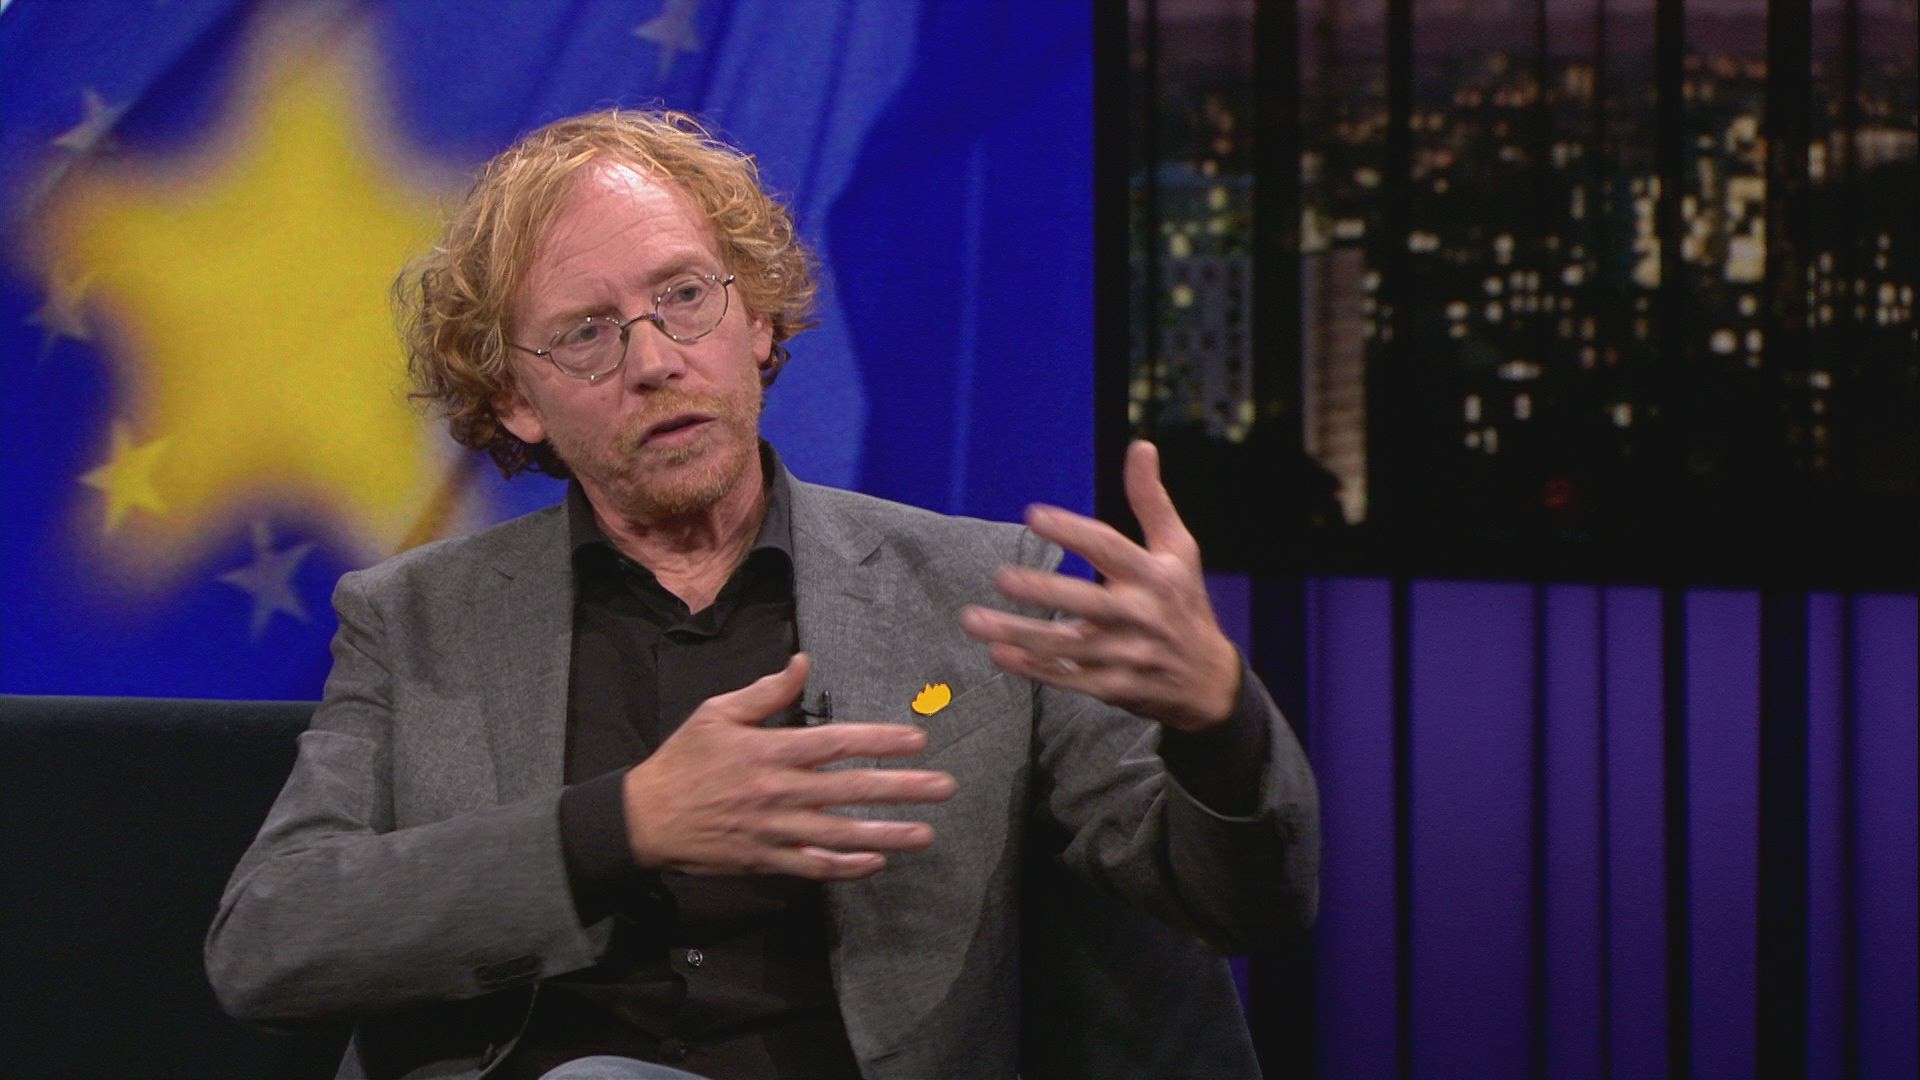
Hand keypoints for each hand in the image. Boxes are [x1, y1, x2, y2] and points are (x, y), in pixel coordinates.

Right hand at [621, 653, 955, 878]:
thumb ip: (766, 692)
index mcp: (769, 751)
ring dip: (887, 834)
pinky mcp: (766, 860)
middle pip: (850, 790)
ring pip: (840, 834)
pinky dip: (846, 867)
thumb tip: (804, 662)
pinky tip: (878, 862)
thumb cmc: (683, 759)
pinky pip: (813, 866)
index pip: (836, 743)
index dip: (879, 741)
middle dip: (901, 788)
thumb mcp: (717, 713)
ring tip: (926, 833)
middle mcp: (778, 791)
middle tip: (943, 788)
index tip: (917, 740)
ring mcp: (774, 830)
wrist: (644, 818)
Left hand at [959, 440, 1240, 731]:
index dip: (1073, 532)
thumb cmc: (1183, 602)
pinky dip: (1034, 668)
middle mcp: (1142, 615)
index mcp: (1156, 576)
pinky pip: (1069, 679)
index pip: (1110, 549)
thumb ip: (1152, 500)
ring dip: (1019, 634)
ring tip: (974, 619)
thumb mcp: (1179, 550)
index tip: (1034, 516)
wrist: (1208, 681)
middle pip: (1087, 602)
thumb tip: (1140, 445)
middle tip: (1000, 577)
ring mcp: (1127, 655)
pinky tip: (999, 653)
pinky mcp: (1113, 688)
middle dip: (1043, 591)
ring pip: (1068, 646)